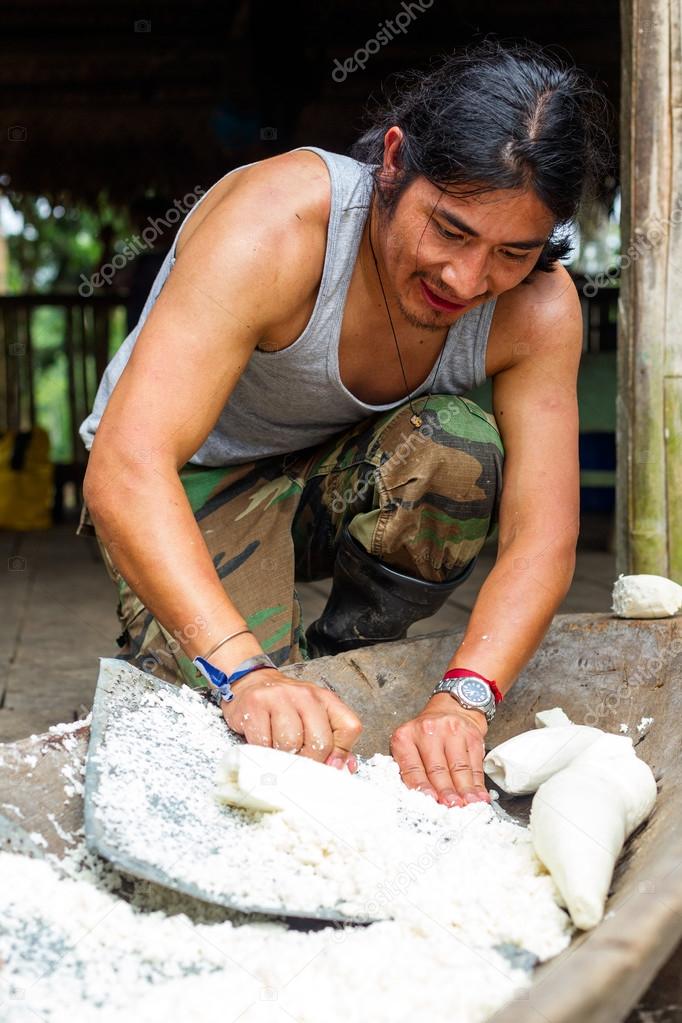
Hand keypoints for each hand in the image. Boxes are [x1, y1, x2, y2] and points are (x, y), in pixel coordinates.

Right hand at [222, 669, 361, 771]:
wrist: (252, 683)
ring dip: (283, 757)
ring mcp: (279, 696)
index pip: (349, 727)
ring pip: (290, 743)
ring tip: (279, 750)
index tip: (329, 765)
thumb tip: (344, 768)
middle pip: (319, 742)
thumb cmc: (286, 707)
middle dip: (309, 761)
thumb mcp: (314, 718)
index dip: (341, 753)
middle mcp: (305, 694)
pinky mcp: (255, 704)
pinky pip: (263, 743)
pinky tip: (264, 744)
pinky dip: (263, 752)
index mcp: (326, 699)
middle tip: (299, 764)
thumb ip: (333, 742)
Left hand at [390, 693, 489, 806]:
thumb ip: (410, 769)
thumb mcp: (410, 744)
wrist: (451, 708)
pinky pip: (474, 765)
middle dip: (446, 792)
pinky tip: (480, 795)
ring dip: (465, 790)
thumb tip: (421, 800)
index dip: (422, 787)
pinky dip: (478, 783)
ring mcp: (451, 732)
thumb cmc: (427, 733)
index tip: (430, 801)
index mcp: (405, 736)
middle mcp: (427, 731)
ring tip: (468, 804)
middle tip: (451, 807)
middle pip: (437, 769)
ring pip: (458, 768)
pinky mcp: (471, 736)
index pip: (412, 767)